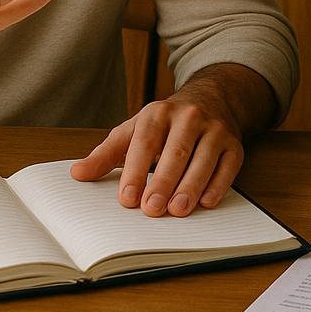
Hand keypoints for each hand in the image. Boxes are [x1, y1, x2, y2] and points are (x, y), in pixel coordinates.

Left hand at [69, 64, 273, 217]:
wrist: (210, 101)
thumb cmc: (164, 125)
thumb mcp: (132, 132)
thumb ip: (106, 155)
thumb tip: (76, 174)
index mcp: (158, 113)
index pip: (145, 143)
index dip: (135, 171)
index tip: (127, 199)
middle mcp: (188, 117)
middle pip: (175, 152)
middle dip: (163, 182)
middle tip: (152, 210)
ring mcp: (214, 129)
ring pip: (203, 159)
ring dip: (191, 186)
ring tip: (178, 210)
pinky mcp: (234, 144)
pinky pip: (228, 165)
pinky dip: (218, 185)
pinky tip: (207, 202)